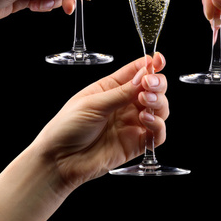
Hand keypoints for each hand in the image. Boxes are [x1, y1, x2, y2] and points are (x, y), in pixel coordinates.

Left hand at [31, 53, 168, 190]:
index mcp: (111, 88)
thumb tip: (144, 74)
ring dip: (159, 102)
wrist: (60, 160)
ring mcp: (132, 124)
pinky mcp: (136, 144)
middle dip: (158, 83)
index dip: (151, 64)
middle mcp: (125, 104)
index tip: (158, 60)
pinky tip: (146, 119)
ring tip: (145, 101)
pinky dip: (158, 125)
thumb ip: (121, 92)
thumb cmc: (67, 127)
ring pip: (160, 109)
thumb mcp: (93, 103)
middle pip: (154, 89)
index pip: (137, 71)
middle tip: (149, 85)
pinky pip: (158, 134)